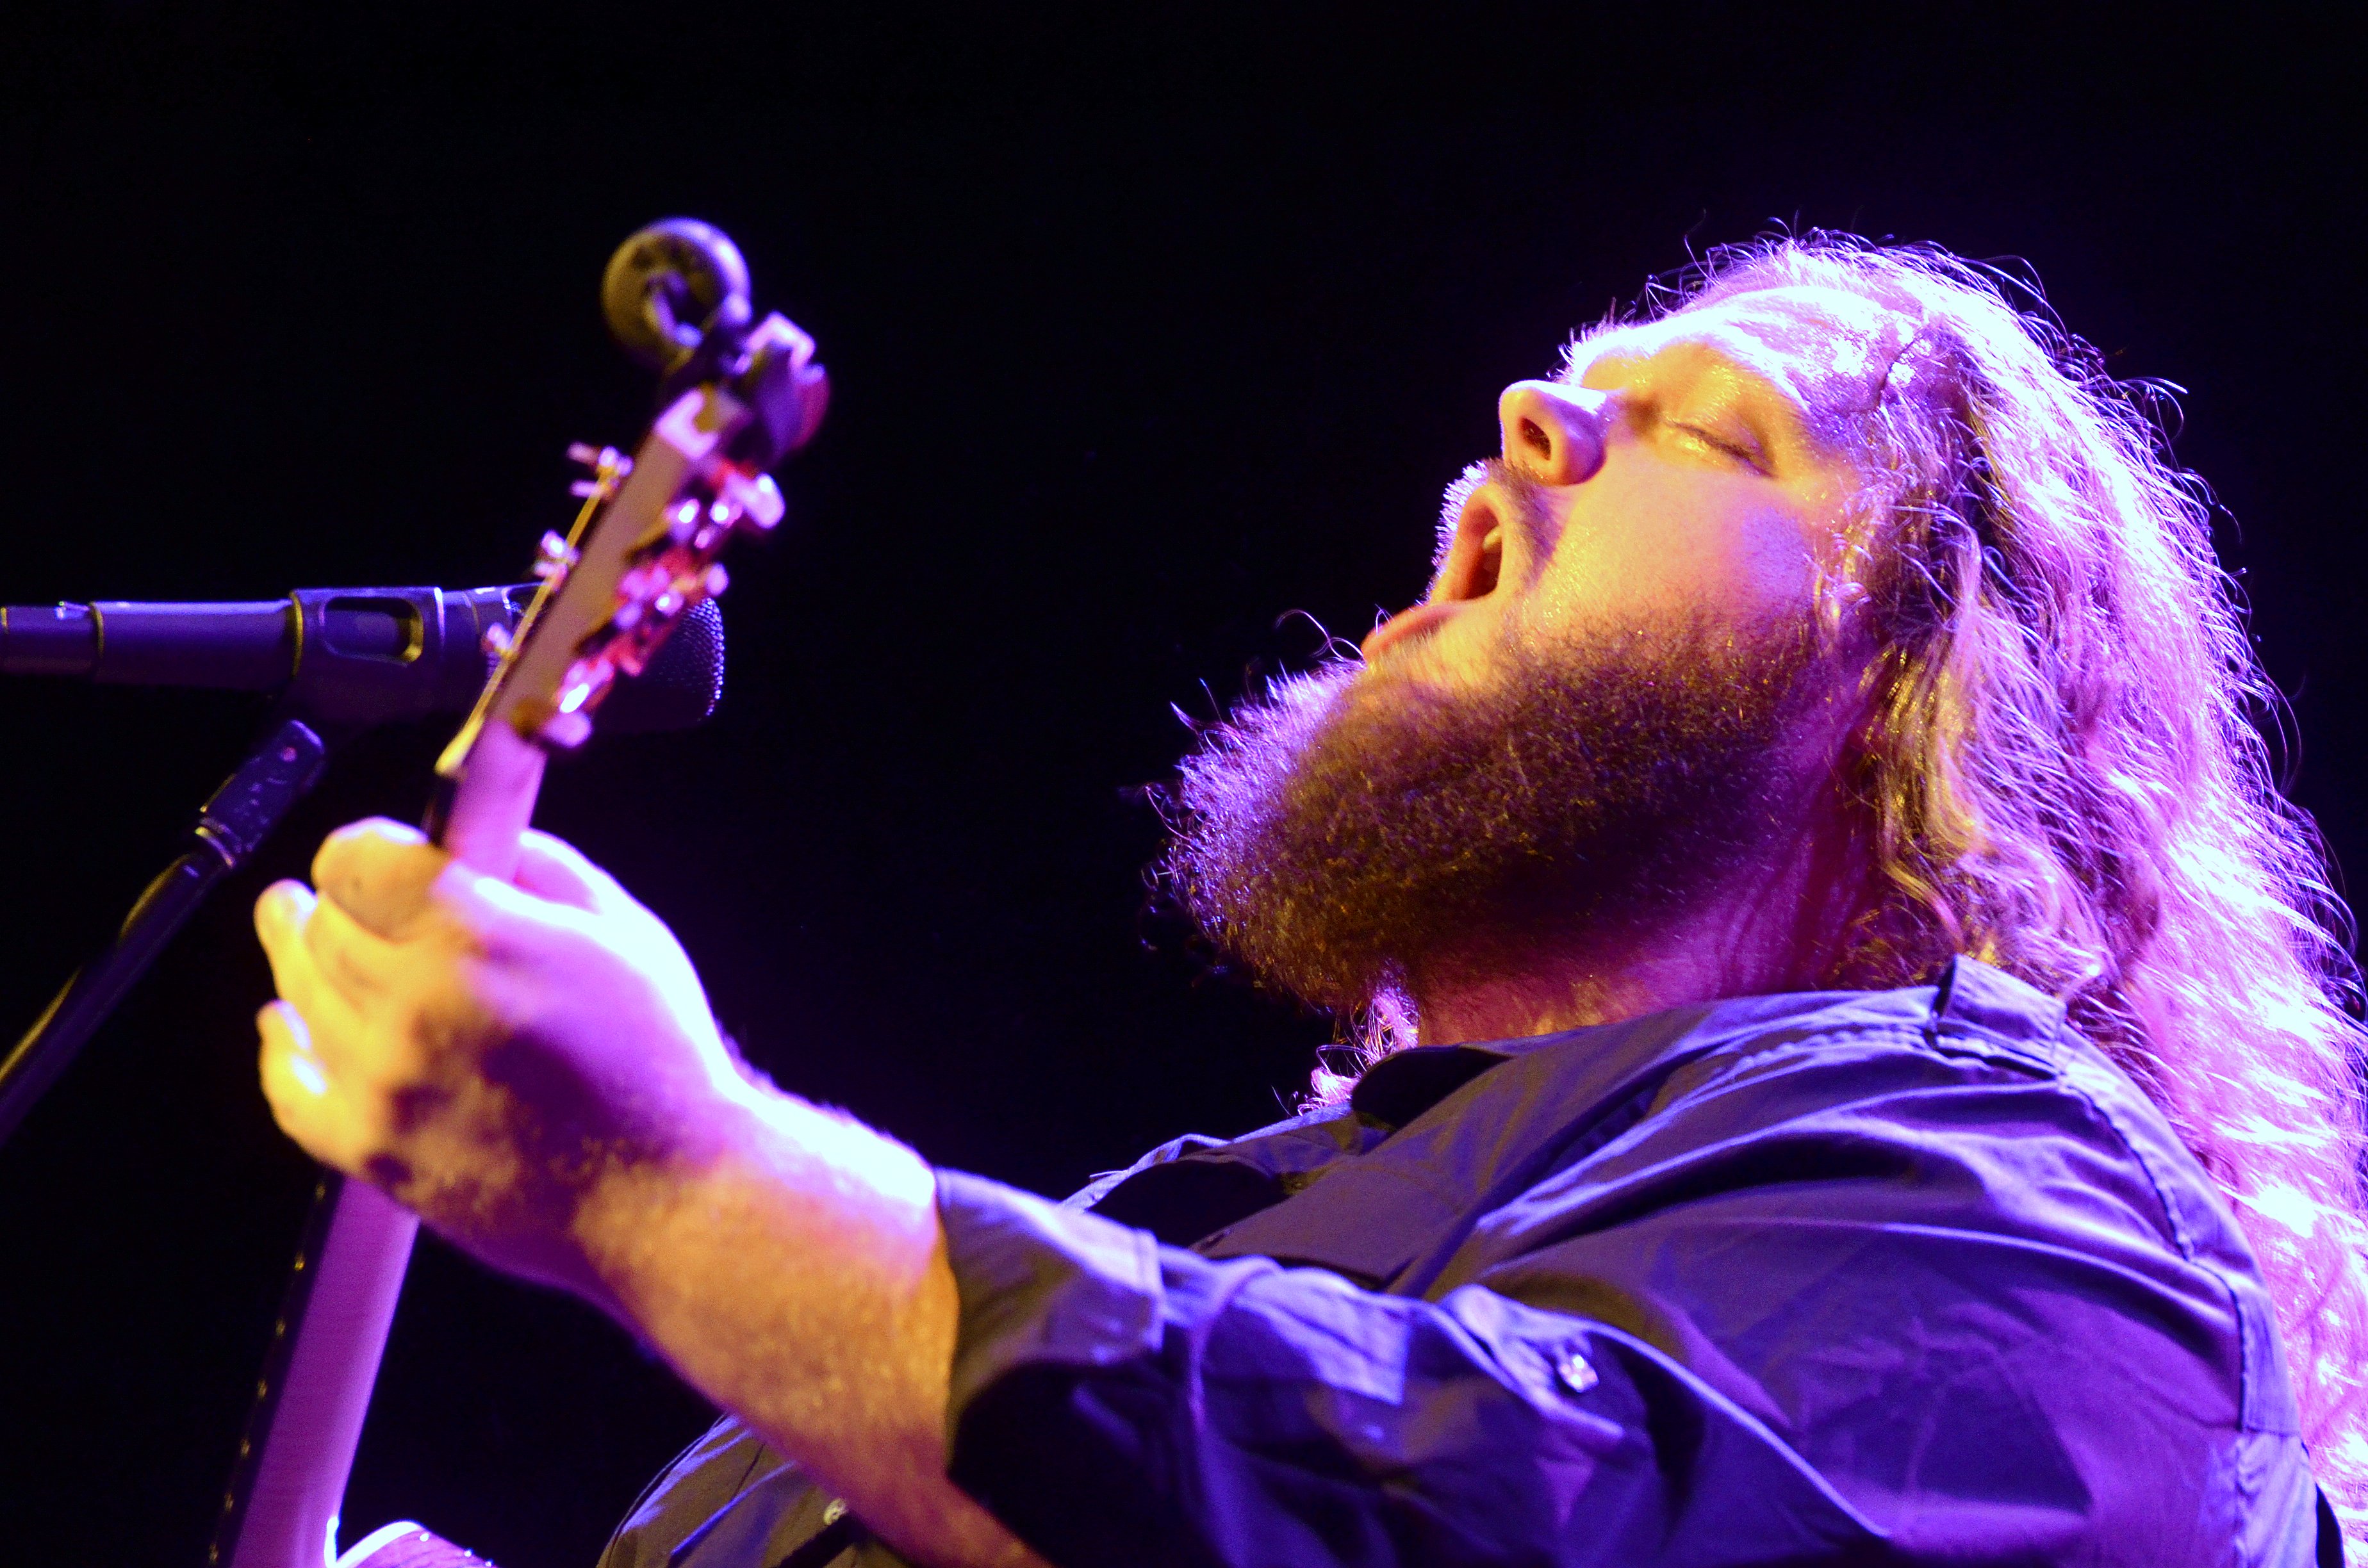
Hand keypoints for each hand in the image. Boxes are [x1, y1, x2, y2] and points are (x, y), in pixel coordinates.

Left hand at [253, 818, 741, 1296]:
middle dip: (328, 903)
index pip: (355, 861)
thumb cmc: (659, 1061)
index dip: (358, 848)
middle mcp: (414, 1003)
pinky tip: (285, 1026)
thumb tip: (485, 846)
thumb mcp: (627, 934)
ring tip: (296, 938)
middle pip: (322, 926)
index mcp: (478, 935)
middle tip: (327, 895)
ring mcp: (384, 1082)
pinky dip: (281, 1052)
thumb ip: (545, 871)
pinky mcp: (373, 1151)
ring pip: (300, 997)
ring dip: (300, 962)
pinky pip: (292, 1090)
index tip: (368, 852)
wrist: (667, 1193)